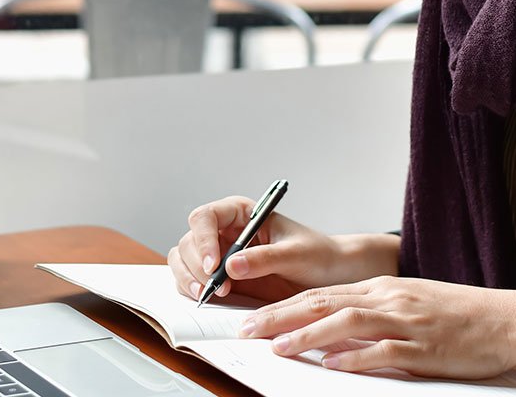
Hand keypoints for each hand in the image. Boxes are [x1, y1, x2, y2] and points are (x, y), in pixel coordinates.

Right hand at [168, 196, 396, 303]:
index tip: (216, 266)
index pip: (206, 217)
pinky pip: (192, 280)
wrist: (331, 276)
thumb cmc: (318, 255)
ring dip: (188, 278)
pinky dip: (192, 289)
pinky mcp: (220, 278)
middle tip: (215, 287)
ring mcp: (219, 255)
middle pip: (189, 241)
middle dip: (196, 265)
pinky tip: (208, 300)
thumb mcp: (296, 254)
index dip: (204, 239)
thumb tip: (231, 264)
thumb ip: (265, 258)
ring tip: (208, 296)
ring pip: (184, 260)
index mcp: (241, 214)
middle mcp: (225, 232)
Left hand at [238, 276, 515, 380]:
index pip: (321, 293)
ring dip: (308, 336)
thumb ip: (373, 315)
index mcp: (382, 288)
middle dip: (281, 317)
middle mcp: (388, 298)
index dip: (283, 306)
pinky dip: (355, 357)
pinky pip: (384, 350)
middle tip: (247, 330)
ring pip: (346, 322)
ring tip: (278, 348)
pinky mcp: (424, 346)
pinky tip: (332, 365)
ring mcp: (405, 321)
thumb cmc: (459, 316)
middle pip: (323, 303)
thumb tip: (333, 336)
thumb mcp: (410, 305)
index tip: (253, 319)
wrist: (506, 320)